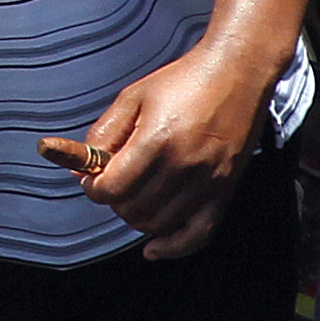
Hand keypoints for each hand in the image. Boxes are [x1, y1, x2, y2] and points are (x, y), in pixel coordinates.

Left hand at [37, 44, 269, 257]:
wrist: (237, 71)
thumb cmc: (182, 80)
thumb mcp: (133, 97)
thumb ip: (103, 133)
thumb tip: (82, 166)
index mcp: (157, 140)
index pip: (112, 188)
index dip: (93, 188)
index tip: (91, 180)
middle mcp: (184, 166)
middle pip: (132, 209)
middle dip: (114, 200)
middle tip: (113, 184)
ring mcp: (208, 181)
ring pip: (158, 224)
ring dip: (137, 218)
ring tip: (134, 197)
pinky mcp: (225, 189)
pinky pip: (199, 234)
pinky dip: (174, 248)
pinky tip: (154, 249)